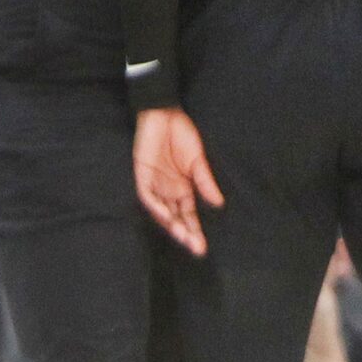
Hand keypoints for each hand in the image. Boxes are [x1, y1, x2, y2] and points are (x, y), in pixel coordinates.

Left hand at [133, 107, 223, 255]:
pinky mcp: (142, 175)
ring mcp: (155, 185)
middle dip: (185, 234)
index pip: (189, 216)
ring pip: (161, 212)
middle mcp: (169, 191)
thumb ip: (205, 181)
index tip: (203, 248)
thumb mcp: (198, 160)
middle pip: (176, 219)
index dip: (195, 231)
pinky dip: (156, 206)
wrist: (164, 113)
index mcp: (183, 189)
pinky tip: (166, 215)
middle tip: (196, 249)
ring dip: (171, 225)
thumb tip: (219, 203)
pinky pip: (147, 197)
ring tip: (183, 237)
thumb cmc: (182, 134)